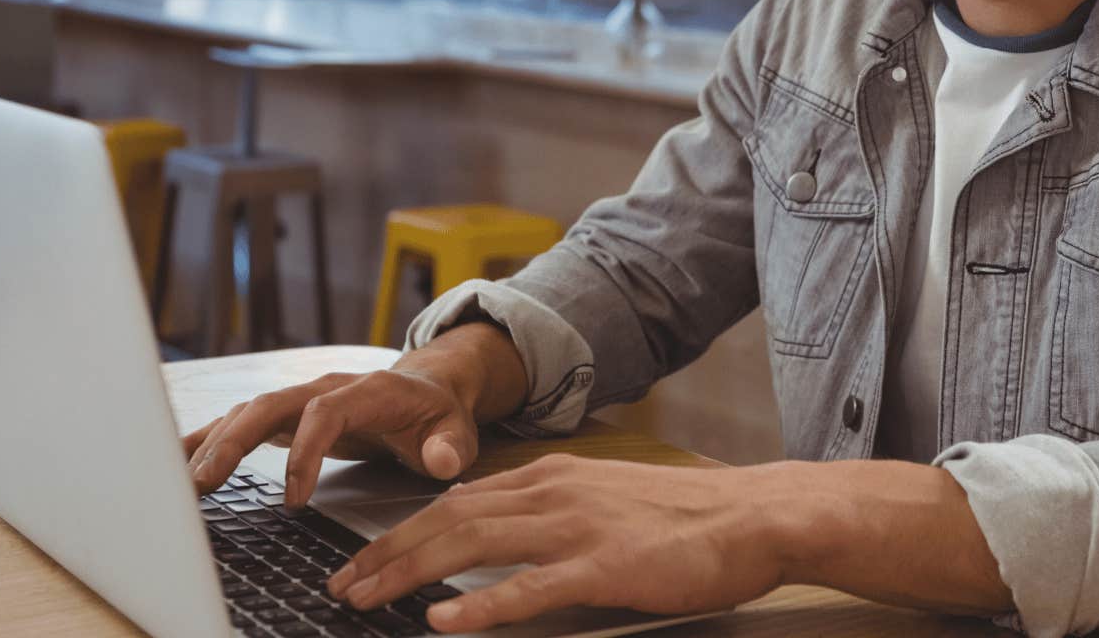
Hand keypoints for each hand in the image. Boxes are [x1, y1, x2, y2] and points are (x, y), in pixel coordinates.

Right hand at [181, 367, 477, 504]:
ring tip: (184, 480)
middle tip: (204, 483)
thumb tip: (441, 459)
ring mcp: (302, 398)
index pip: (326, 412)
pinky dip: (208, 437)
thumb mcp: (457, 430)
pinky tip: (176, 457)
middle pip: (271, 406)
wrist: (428, 388)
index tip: (296, 498)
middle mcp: (326, 388)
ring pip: (249, 413)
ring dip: (214, 443)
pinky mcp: (288, 414)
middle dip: (234, 442)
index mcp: (368, 390)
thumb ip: (450, 445)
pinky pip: (242, 422)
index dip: (306, 451)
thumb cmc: (438, 413)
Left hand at [324, 453, 789, 632]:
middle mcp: (555, 492)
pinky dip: (481, 604)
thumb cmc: (688, 518)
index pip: (456, 501)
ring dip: (410, 573)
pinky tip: (446, 620)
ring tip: (367, 599)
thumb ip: (550, 512)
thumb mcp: (605, 499)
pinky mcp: (604, 567)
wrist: (755, 515)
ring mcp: (577, 527)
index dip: (401, 531)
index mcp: (553, 477)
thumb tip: (496, 532)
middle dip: (386, 553)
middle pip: (447, 519)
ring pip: (472, 543)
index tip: (363, 560)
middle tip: (343, 585)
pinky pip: (529, 587)